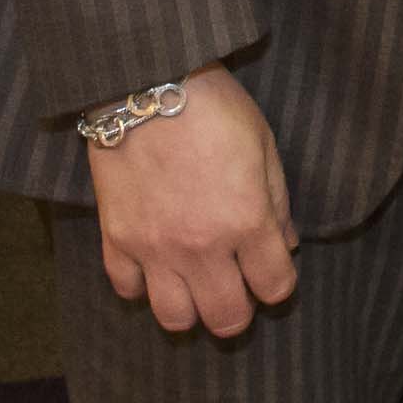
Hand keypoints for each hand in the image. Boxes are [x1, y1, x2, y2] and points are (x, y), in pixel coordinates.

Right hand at [86, 62, 297, 336]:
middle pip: (226, 317)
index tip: (274, 272)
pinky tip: (154, 267)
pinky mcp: (116, 239)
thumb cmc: (215, 108)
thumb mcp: (264, 146)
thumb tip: (286, 246)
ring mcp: (154, 248)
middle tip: (238, 291)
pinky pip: (127, 289)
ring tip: (196, 287)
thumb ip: (277, 203)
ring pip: (174, 318)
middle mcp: (201, 246)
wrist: (146, 84)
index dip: (279, 284)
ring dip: (191, 310)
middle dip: (239, 312)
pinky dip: (142, 287)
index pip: (273, 286)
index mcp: (246, 221)